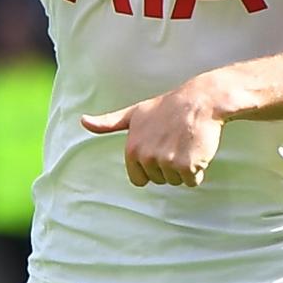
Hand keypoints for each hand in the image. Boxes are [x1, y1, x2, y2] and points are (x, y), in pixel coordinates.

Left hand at [81, 82, 225, 186]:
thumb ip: (109, 122)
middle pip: (160, 180)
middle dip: (169, 166)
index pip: (139, 179)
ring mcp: (167, 162)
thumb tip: (82, 121)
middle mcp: (147, 157)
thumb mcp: (135, 113)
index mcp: (132, 149)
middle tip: (176, 142)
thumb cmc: (168, 106)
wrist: (199, 101)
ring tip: (186, 143)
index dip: (151, 167)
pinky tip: (197, 148)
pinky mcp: (187, 166)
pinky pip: (193, 181)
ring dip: (185, 167)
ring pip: (176, 181)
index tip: (159, 148)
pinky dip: (198, 168)